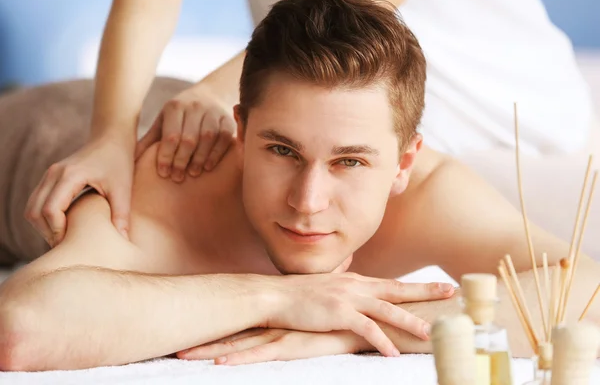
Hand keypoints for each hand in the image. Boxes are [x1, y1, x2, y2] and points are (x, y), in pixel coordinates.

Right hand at [25, 135, 133, 245]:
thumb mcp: (123, 189)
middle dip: (47, 232)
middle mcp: (54, 174)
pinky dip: (44, 217)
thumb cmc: (119, 161)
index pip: (51, 210)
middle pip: (34, 212)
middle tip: (67, 246)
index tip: (73, 243)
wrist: (111, 137)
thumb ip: (121, 215)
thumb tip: (123, 241)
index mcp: (70, 175)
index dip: (58, 231)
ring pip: (32, 208)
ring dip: (43, 226)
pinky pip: (37, 202)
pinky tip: (63, 226)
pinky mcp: (51, 177)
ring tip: (65, 238)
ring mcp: (49, 175)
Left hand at [135, 84, 235, 182]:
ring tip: (193, 173)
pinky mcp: (228, 119)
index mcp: (175, 106)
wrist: (210, 95)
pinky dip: (216, 154)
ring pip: (207, 138)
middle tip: (177, 177)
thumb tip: (130, 161)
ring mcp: (213, 112)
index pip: (170, 135)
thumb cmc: (181, 115)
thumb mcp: (163, 122)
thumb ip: (150, 140)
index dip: (166, 156)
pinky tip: (208, 166)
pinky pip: (224, 138)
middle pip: (189, 138)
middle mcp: (195, 107)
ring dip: (199, 158)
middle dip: (182, 160)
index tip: (163, 173)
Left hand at [177, 328, 371, 364]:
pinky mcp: (295, 346)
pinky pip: (262, 356)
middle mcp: (274, 324)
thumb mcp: (316, 319)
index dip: (214, 327)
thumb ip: (301, 318)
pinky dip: (241, 360)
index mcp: (277, 319)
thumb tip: (289, 321)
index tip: (190, 330)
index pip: (239, 324)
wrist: (367, 317)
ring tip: (185, 355)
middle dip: (203, 340)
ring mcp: (282, 334)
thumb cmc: (342, 320)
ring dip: (212, 351)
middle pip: (231, 332)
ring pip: (240, 344)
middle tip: (172, 344)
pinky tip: (221, 365)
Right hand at [263, 273, 453, 357]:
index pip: (391, 284)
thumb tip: (356, 297)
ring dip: (409, 321)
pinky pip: (365, 328)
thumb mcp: (327, 289)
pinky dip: (381, 341)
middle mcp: (355, 285)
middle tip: (451, 291)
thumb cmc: (298, 295)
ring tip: (429, 332)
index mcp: (355, 280)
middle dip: (425, 291)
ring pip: (387, 309)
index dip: (416, 287)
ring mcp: (347, 298)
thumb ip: (345, 291)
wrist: (275, 296)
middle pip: (397, 289)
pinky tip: (392, 353)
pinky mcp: (338, 313)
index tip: (438, 286)